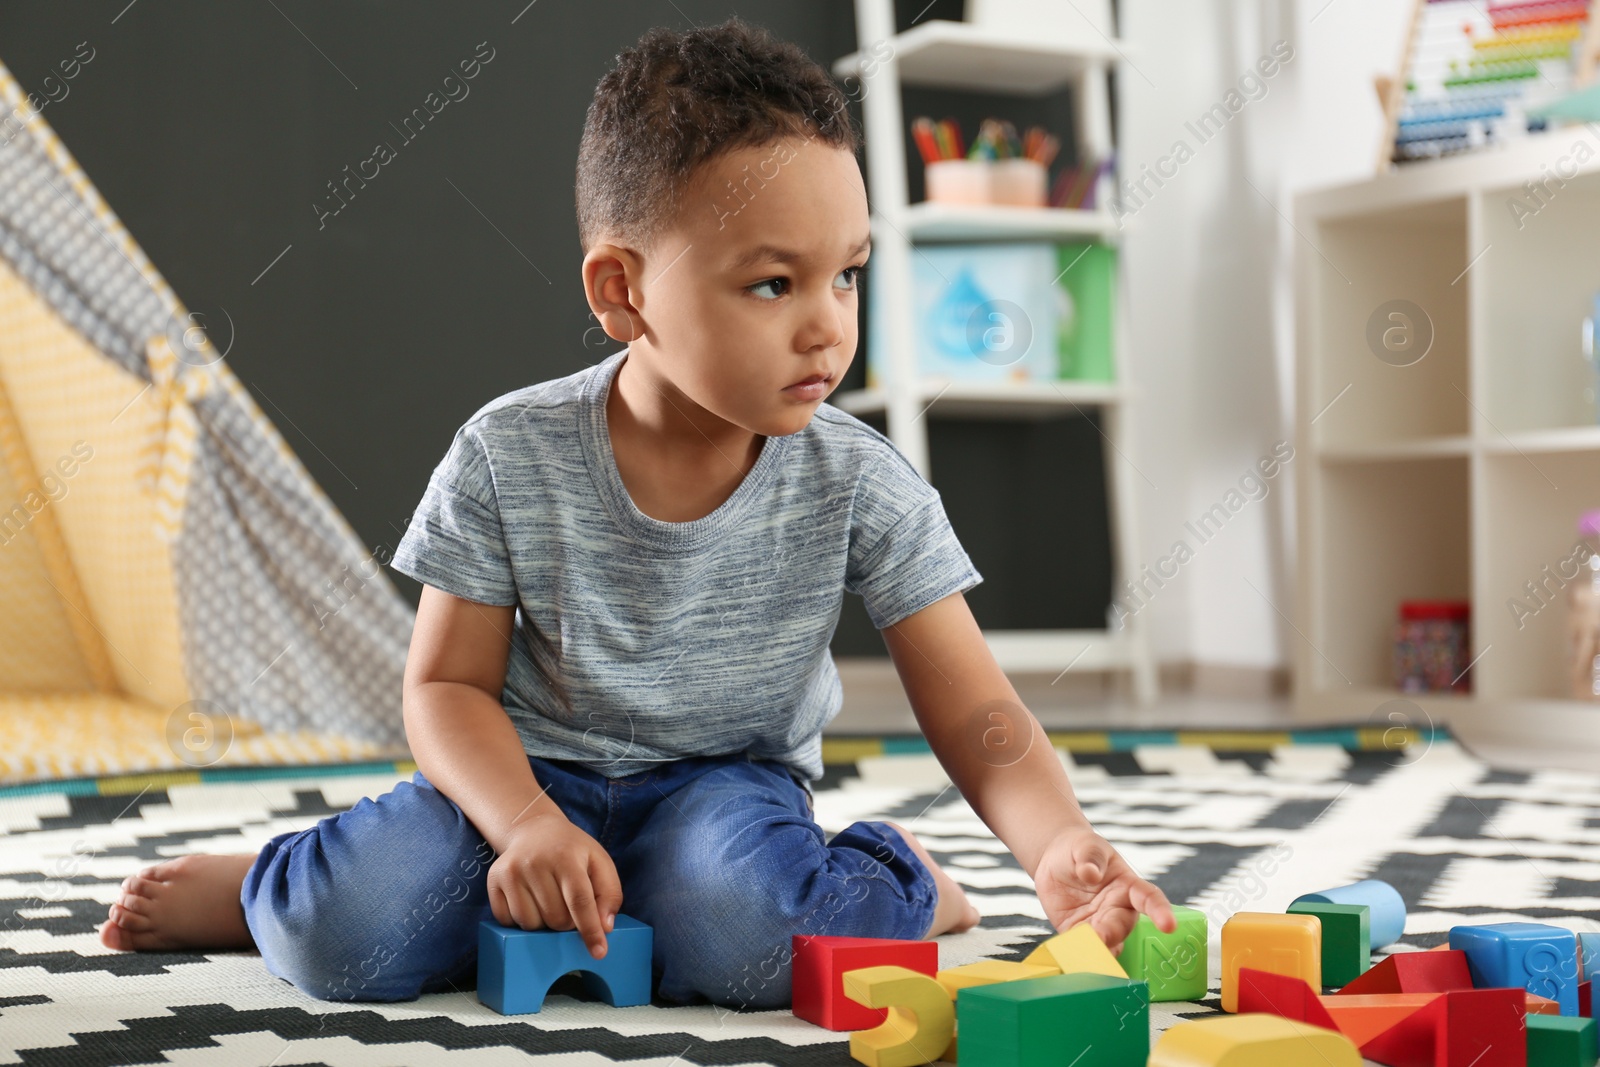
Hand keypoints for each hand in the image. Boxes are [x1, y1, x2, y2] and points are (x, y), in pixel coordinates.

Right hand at [487, 810, 623, 959]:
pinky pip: (508, 921)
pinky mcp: (493, 881)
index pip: (579, 901)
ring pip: (531, 924)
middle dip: (568, 922)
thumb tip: (605, 928)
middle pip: (556, 918)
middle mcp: (535, 863)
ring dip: (544, 923)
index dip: (590, 929)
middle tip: (568, 904)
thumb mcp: (599, 862)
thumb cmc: (571, 850)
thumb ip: (609, 893)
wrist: (533, 830)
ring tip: (549, 900)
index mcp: (565, 856)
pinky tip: (530, 901)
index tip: (599, 952)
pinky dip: (522, 920)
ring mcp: (511, 872)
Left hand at [1032, 826, 1174, 954]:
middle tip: (1099, 938)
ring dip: (1098, 950)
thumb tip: (1091, 872)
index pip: (1149, 898)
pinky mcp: (1078, 933)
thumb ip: (1090, 857)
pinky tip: (1070, 955)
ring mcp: (1099, 923)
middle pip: (1123, 926)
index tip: (1168, 925)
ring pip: (1106, 943)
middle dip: (1113, 934)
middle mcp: (1117, 908)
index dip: (1160, 911)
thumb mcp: (1086, 845)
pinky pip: (1081, 947)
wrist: (1054, 859)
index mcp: (1128, 885)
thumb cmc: (1079, 849)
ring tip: (1086, 953)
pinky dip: (1077, 953)